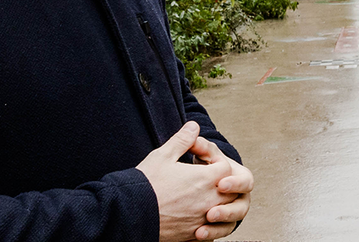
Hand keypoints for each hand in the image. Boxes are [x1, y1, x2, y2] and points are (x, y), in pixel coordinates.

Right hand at [136, 121, 236, 241]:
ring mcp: (202, 218)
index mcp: (205, 179)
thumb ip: (182, 140)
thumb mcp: (163, 156)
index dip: (217, 164)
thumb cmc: (145, 184)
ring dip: (217, 205)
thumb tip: (194, 126)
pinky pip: (211, 230)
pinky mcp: (193, 234)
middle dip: (222, 184)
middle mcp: (208, 200)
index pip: (226, 169)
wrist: (128, 215)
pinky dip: (207, 224)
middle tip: (205, 181)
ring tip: (200, 199)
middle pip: (230, 191)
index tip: (204, 164)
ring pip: (223, 212)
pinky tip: (193, 217)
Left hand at [186, 136, 253, 239]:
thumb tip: (192, 127)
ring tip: (206, 220)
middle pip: (242, 204)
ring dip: (221, 221)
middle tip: (212, 210)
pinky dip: (212, 233)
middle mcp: (237, 195)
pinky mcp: (219, 226)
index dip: (234, 183)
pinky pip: (221, 232)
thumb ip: (194, 144)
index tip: (220, 184)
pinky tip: (198, 234)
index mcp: (237, 176)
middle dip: (228, 208)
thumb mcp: (193, 155)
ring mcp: (230, 212)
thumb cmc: (193, 169)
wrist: (185, 188)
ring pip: (234, 221)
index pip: (245, 181)